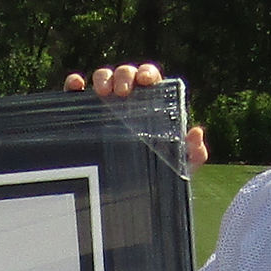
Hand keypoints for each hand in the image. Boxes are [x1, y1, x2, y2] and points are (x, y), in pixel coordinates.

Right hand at [65, 63, 207, 165]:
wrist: (126, 197)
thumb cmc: (155, 175)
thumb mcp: (177, 167)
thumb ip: (193, 153)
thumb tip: (196, 133)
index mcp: (151, 102)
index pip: (150, 78)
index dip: (147, 73)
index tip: (146, 81)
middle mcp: (127, 98)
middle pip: (125, 73)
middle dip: (123, 75)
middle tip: (121, 92)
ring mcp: (103, 104)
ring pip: (102, 77)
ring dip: (101, 77)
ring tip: (101, 93)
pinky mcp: (82, 114)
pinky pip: (75, 93)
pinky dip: (73, 84)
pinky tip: (75, 86)